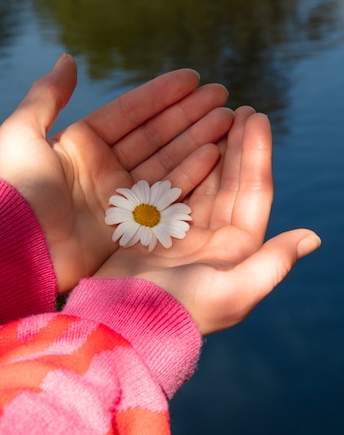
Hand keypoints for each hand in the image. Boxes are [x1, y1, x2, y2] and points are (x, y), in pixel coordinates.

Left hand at [0, 54, 232, 292]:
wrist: (22, 251)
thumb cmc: (21, 191)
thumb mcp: (22, 134)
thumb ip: (46, 95)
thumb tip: (68, 58)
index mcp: (82, 144)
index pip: (130, 112)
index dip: (161, 94)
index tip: (193, 78)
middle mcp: (105, 167)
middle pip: (155, 134)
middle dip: (189, 114)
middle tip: (223, 96)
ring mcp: (121, 195)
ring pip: (167, 160)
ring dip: (197, 139)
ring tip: (228, 119)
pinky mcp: (133, 222)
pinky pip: (168, 192)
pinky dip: (192, 173)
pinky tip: (216, 153)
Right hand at [95, 108, 320, 334]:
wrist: (121, 325)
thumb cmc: (178, 311)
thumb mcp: (233, 292)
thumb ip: (273, 264)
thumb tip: (312, 237)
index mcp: (236, 252)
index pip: (253, 194)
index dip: (257, 154)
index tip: (257, 116)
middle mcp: (213, 240)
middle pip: (230, 183)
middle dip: (237, 146)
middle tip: (239, 108)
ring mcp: (182, 234)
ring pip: (202, 182)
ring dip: (210, 149)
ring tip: (214, 115)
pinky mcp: (153, 230)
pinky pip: (171, 189)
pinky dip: (179, 165)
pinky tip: (182, 143)